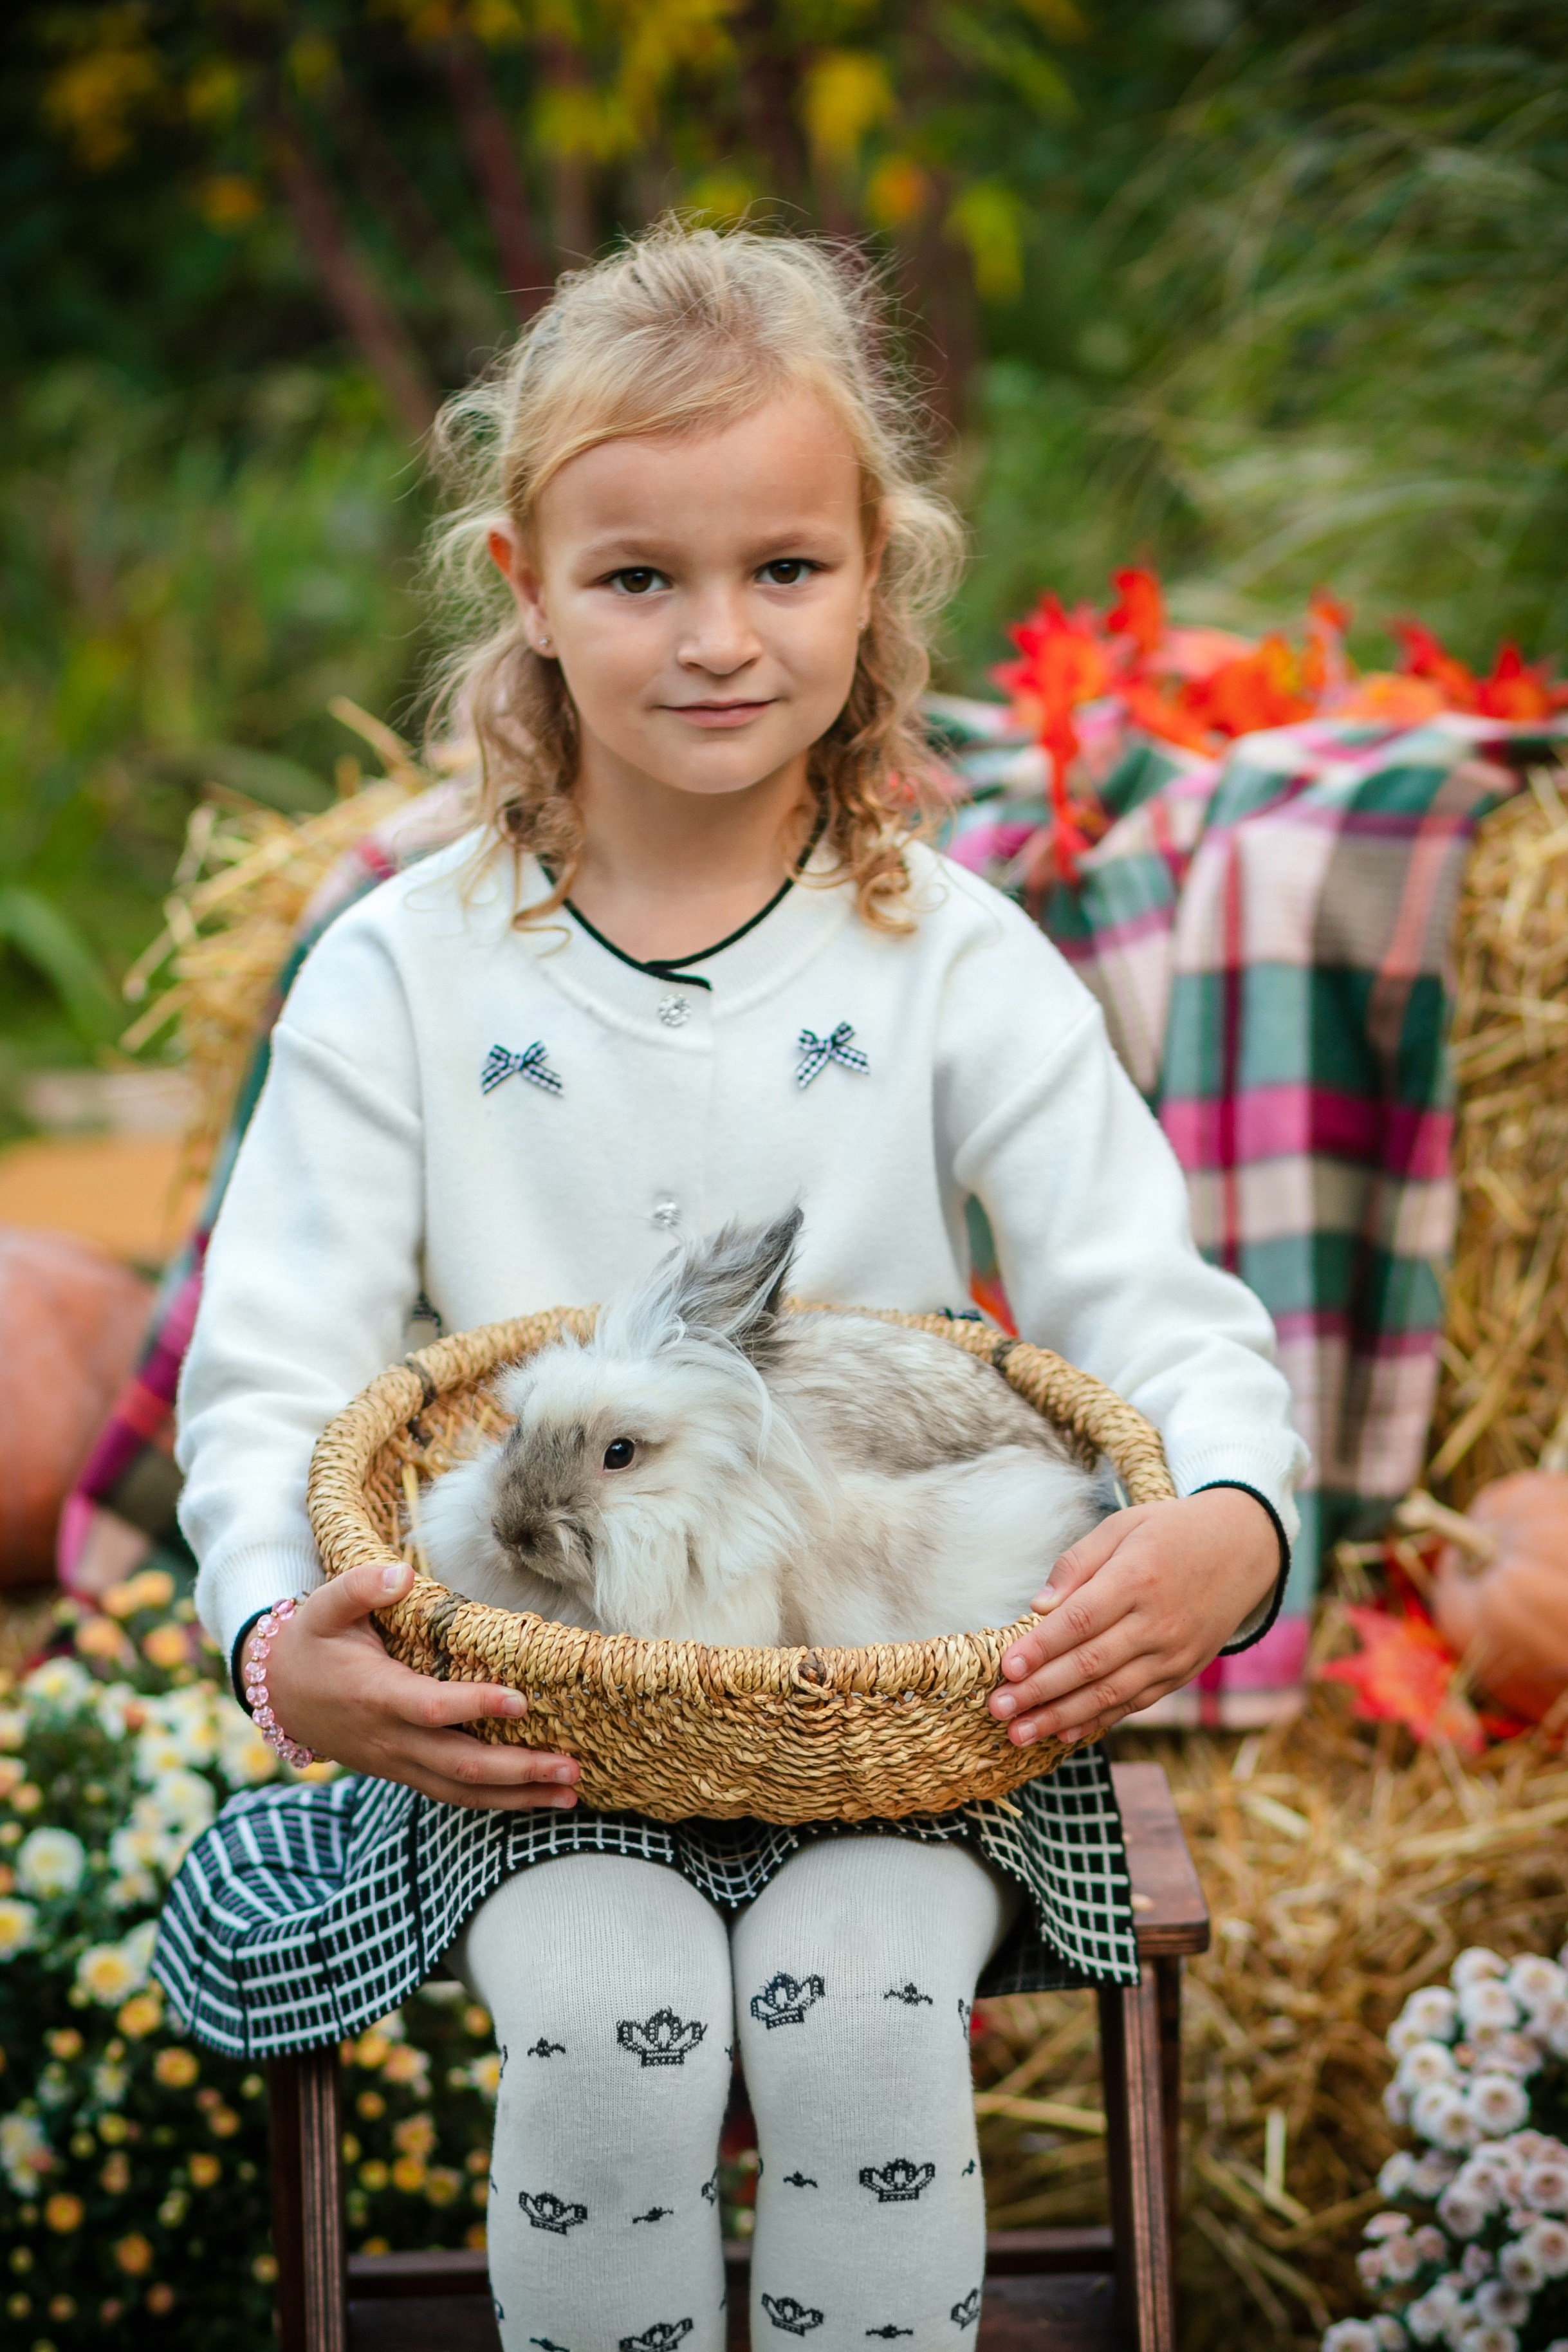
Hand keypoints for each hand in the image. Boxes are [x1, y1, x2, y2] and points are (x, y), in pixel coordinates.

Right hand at [251, 1560, 580, 1809]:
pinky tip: (537, 1800)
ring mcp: (399, 1763)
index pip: (431, 1708)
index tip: (521, 1700)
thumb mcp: (324, 1607)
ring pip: (462, 1790)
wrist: (278, 1697)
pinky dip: (497, 1802)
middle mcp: (391, 1739)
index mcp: (376, 1695)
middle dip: (518, 1770)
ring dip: (518, 1796)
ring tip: (571, 1795)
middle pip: (460, 1765)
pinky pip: (453, 1794)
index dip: (475, 1707)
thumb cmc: (311, 1644)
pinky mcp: (406, 1772)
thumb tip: (402, 1573)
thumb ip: (360, 1587)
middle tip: (571, 1769)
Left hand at [987, 1487, 1279, 1747]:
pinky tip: (1064, 1732)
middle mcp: (1158, 1622)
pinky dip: (1099, 1720)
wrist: (1244, 1548)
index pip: (1081, 1620)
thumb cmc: (1171, 1531)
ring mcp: (1174, 1653)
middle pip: (1090, 1664)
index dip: (1041, 1648)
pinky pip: (1136, 1702)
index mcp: (1138, 1578)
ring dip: (1062, 1716)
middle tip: (998, 1710)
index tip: (1006, 1668)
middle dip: (1040, 1692)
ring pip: (1111, 1692)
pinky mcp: (1182, 1671)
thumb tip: (1038, 1607)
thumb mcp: (1123, 1525)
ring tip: (1020, 1733)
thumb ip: (1077, 1564)